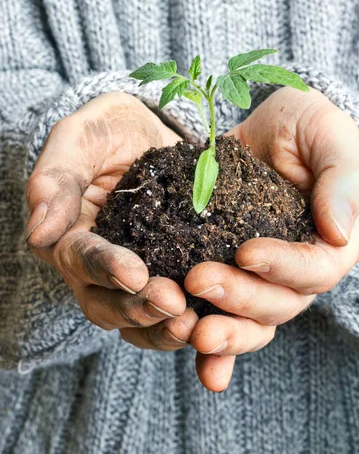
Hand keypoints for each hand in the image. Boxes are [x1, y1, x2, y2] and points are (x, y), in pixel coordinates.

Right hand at [26, 92, 197, 350]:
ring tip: (195, 323)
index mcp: (69, 235)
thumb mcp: (80, 138)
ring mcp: (135, 276)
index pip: (80, 258)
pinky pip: (177, 310)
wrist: (149, 132)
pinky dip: (195, 322)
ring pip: (139, 320)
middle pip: (106, 304)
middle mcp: (97, 267)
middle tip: (174, 304)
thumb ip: (57, 177)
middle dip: (138, 308)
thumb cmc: (108, 130)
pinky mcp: (171, 275)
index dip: (104, 268)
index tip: (135, 273)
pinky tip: (221, 321)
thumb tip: (37, 231)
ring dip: (164, 328)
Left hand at [185, 87, 358, 391]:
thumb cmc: (308, 125)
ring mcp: (268, 275)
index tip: (246, 252)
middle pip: (280, 302)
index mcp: (338, 242)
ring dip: (226, 333)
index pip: (317, 269)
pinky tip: (194, 358)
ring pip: (254, 319)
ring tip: (193, 333)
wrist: (270, 125)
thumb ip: (344, 180)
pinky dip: (216, 346)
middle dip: (240, 298)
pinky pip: (227, 313)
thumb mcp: (331, 136)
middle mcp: (305, 268)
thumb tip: (337, 234)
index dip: (284, 267)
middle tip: (199, 281)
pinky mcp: (233, 271)